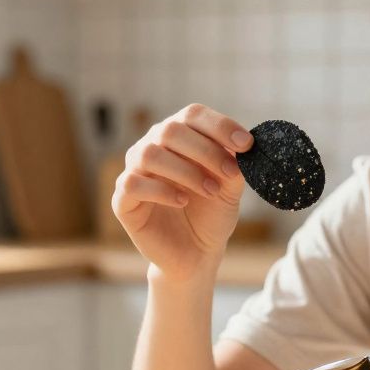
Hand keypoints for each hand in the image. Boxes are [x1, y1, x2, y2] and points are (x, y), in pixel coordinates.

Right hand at [111, 103, 251, 279]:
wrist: (197, 254)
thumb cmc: (211, 215)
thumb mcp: (230, 188)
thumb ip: (234, 165)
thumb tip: (243, 145)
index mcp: (179, 136)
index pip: (193, 115)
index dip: (220, 126)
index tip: (246, 144)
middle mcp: (152, 147)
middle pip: (170, 130)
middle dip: (206, 150)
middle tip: (229, 172)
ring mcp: (134, 172)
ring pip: (150, 154)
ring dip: (186, 171)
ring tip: (210, 191)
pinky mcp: (122, 200)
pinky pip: (132, 184)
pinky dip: (161, 190)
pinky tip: (182, 201)